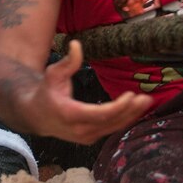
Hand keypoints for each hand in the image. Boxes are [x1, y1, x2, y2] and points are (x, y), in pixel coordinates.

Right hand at [29, 41, 151, 143]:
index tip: (131, 95)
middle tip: (146, 98)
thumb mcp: (53, 74)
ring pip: (113, 128)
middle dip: (130, 111)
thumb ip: (67, 61)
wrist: (36, 116)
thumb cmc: (46, 91)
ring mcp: (85, 137)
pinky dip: (124, 119)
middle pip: (111, 122)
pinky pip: (110, 129)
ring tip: (146, 102)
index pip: (99, 114)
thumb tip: (77, 44)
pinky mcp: (90, 138)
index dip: (118, 107)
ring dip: (131, 116)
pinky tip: (136, 109)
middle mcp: (79, 130)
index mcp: (69, 114)